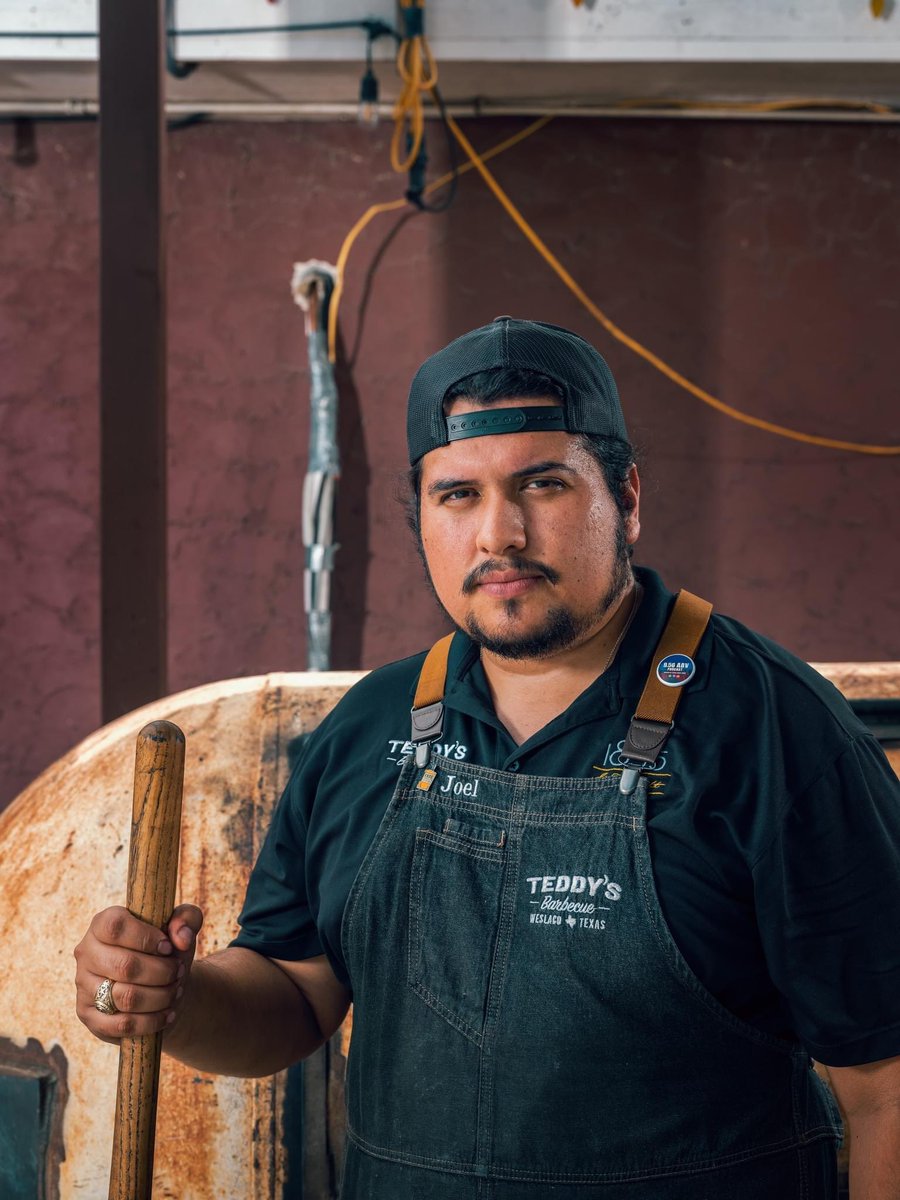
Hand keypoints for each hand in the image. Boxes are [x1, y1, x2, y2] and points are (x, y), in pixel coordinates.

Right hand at [74, 904, 203, 1043]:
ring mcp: (83, 986)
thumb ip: (188, 919)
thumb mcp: (182, 927)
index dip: (147, 938)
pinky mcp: (89, 1016)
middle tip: (178, 972)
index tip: (169, 947)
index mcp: (102, 924)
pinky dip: (152, 1021)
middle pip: (125, 965)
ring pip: (125, 997)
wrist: (160, 984)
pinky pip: (122, 1024)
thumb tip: (182, 939)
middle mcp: (86, 953)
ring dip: (160, 996)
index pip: (116, 927)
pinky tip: (168, 1013)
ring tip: (176, 990)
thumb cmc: (167, 950)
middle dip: (162, 972)